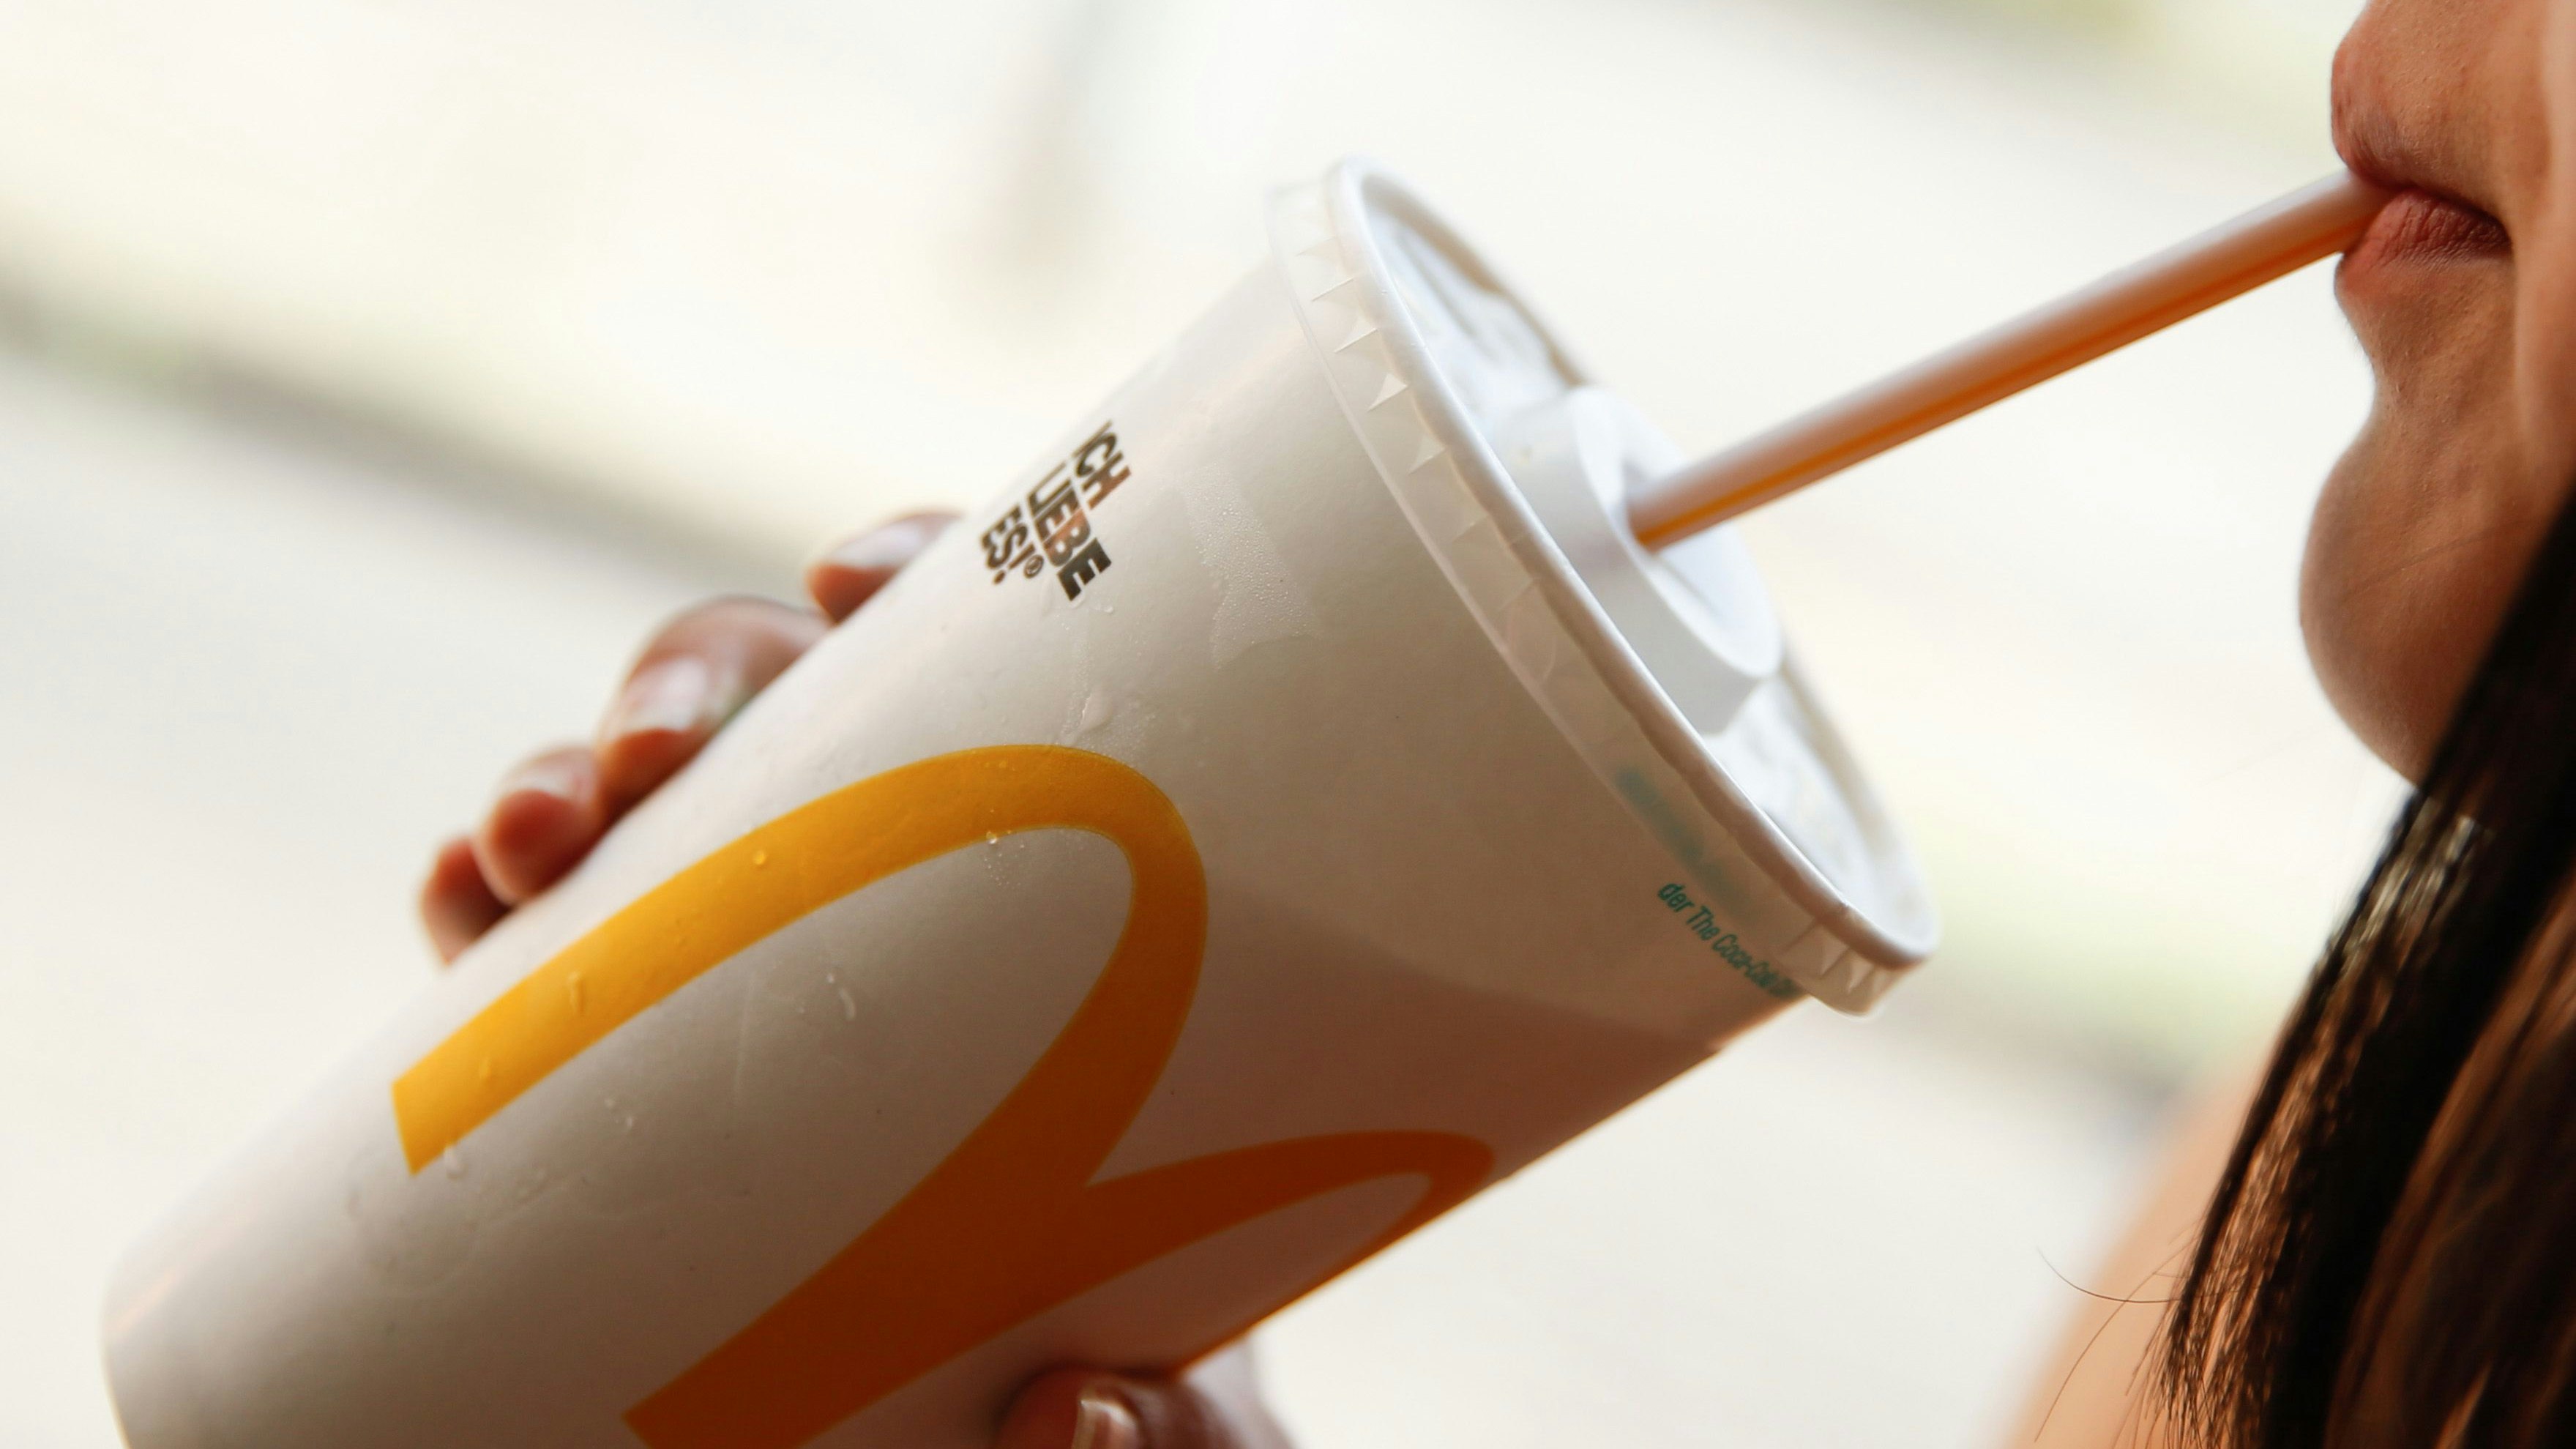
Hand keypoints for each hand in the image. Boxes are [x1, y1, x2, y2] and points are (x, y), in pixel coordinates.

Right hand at [414, 510, 1291, 1448]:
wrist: (1018, 1420)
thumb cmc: (1162, 1347)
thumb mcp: (1194, 1397)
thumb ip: (1171, 1426)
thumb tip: (1070, 1417)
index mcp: (1071, 861)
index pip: (1001, 647)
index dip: (915, 566)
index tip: (855, 577)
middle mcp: (910, 864)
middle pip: (800, 688)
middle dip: (700, 674)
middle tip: (649, 755)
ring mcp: (768, 941)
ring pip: (654, 790)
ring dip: (568, 776)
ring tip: (531, 840)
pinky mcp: (649, 1038)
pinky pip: (552, 938)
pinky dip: (488, 894)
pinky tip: (465, 897)